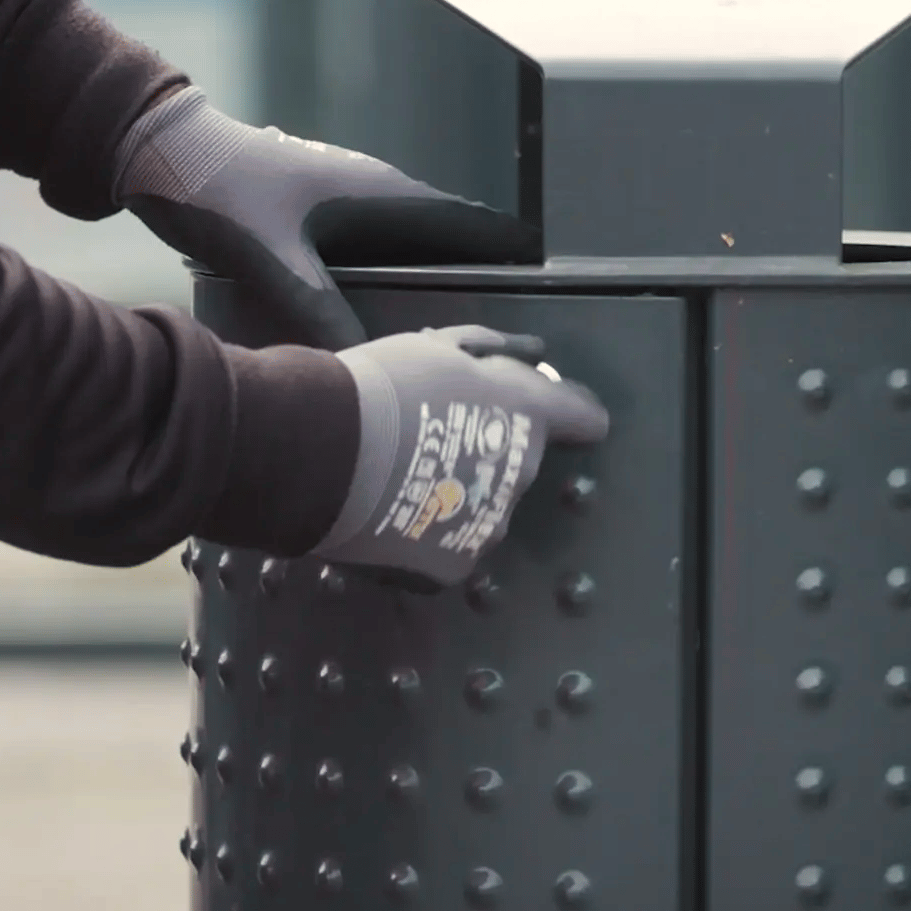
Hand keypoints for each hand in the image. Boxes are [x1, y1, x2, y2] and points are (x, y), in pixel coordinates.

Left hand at [113, 89, 537, 348]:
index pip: (472, 225)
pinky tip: (391, 333)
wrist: (162, 151)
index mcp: (381, 192)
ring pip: (416, 256)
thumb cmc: (217, 188)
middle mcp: (376, 196)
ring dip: (443, 290)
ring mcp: (350, 208)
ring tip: (470, 347)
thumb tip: (368, 364)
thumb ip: (317, 308)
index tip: (552, 300)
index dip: (514, 259)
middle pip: (452, 246)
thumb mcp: (270, 255)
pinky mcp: (321, 224)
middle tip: (520, 345)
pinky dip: (398, 291)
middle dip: (488, 288)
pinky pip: (380, 262)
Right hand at [310, 325, 608, 588]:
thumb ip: (489, 349)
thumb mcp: (437, 345)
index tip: (545, 413)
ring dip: (459, 496)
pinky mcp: (454, 566)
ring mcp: (489, 526)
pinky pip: (450, 546)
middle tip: (431, 439)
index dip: (570, 413)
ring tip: (401, 482)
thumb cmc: (383, 386)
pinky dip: (428, 533)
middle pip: (519, 464)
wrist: (324, 452)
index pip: (585, 419)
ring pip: (486, 509)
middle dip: (488, 452)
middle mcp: (521, 474)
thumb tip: (529, 355)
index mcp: (526, 414)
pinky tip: (390, 516)